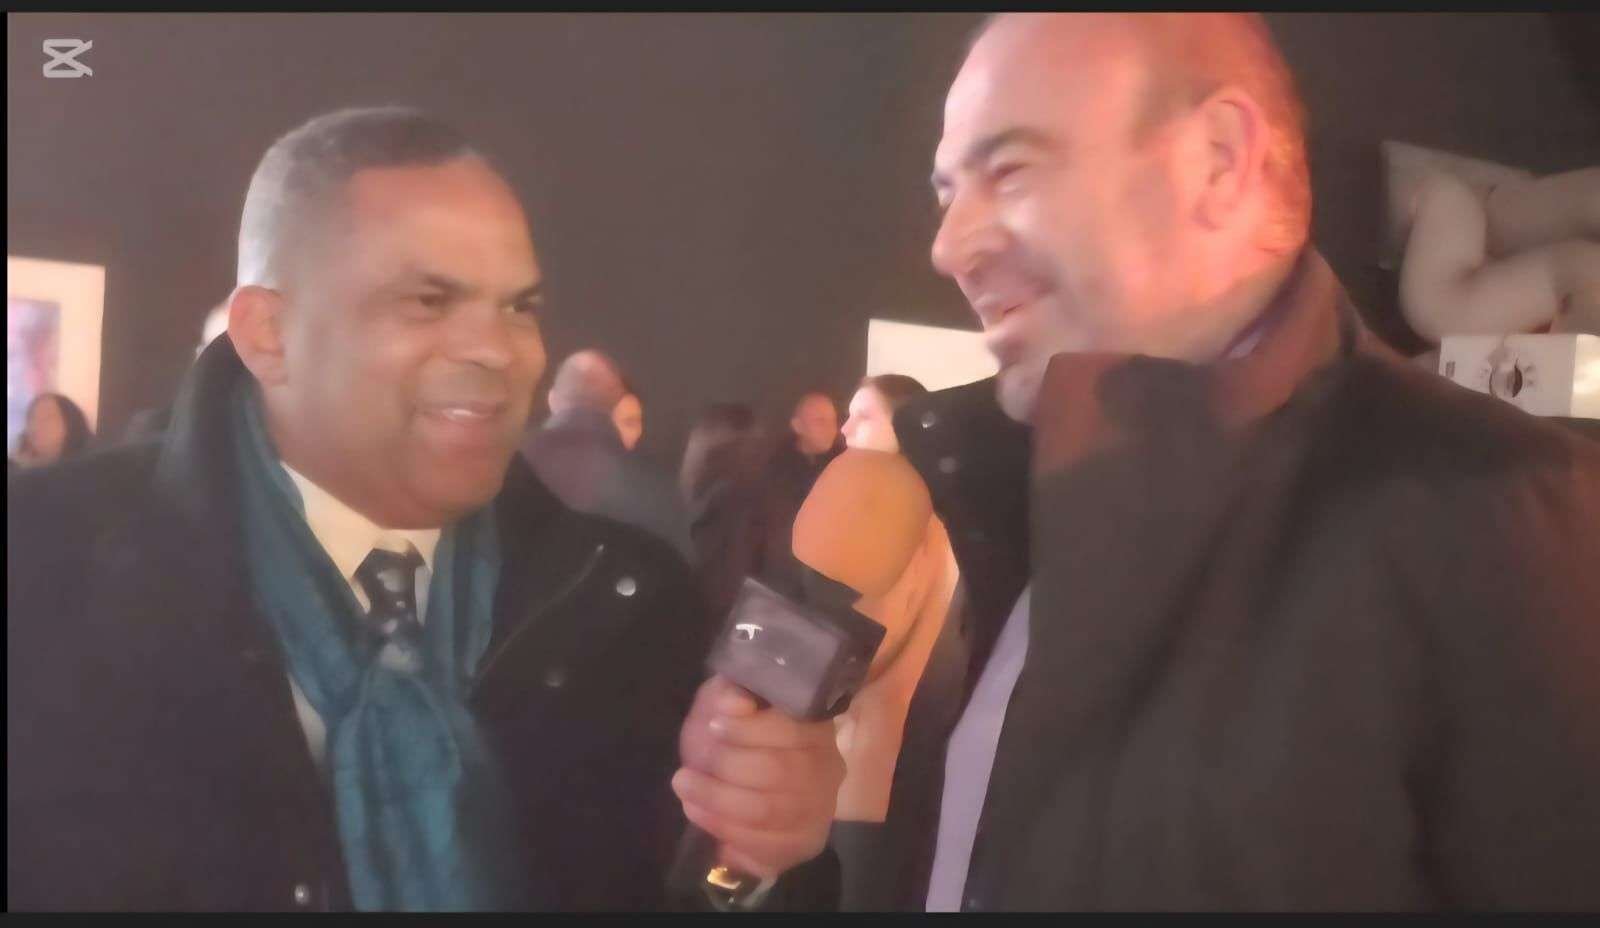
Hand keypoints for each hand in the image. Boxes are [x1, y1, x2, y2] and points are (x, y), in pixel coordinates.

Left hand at [673, 675, 844, 879]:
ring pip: (768, 811)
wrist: (742, 781)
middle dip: (725, 771)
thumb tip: (734, 702)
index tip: (713, 726)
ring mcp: (821, 807)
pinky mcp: (806, 841)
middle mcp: (828, 766)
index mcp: (814, 725)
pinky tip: (704, 818)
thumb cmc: (735, 734)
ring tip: (686, 793)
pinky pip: (767, 847)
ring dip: (718, 803)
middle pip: (779, 772)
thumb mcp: (727, 702)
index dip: (748, 729)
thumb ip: (729, 695)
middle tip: (684, 774)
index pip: (791, 728)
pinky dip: (728, 833)